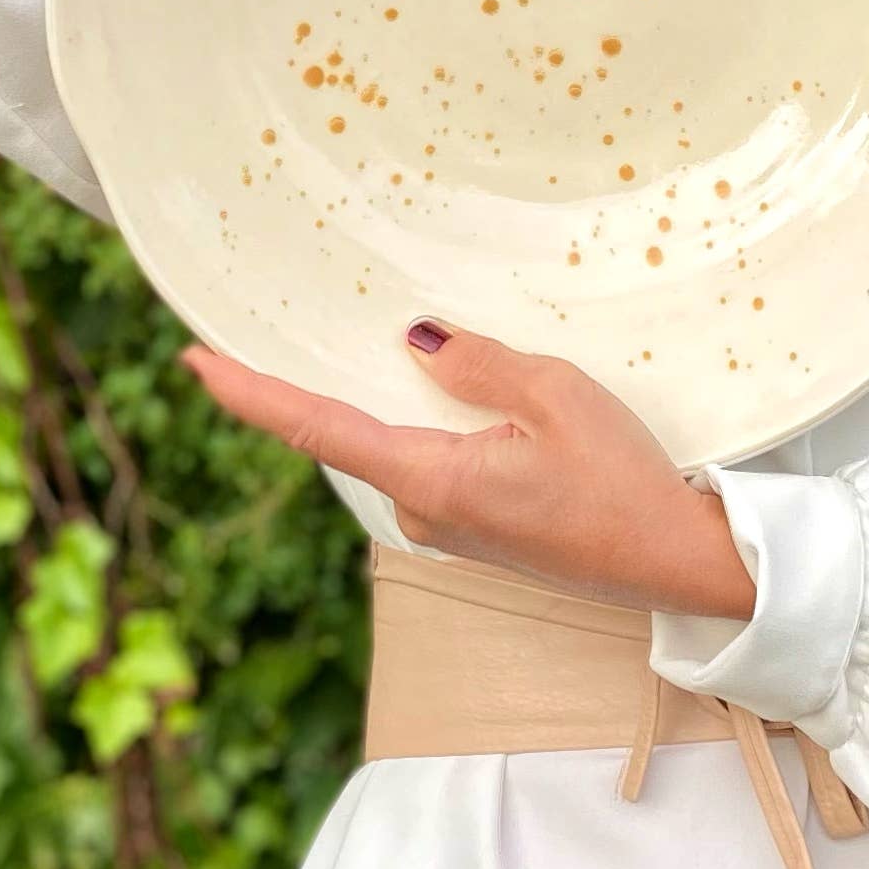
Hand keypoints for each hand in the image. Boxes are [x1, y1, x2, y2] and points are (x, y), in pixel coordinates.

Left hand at [179, 320, 756, 618]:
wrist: (674, 562)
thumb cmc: (621, 480)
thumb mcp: (556, 394)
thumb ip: (477, 363)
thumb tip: (415, 338)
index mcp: (431, 480)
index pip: (317, 428)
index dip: (250, 394)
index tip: (194, 362)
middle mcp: (422, 511)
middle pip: (350, 430)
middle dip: (323, 376)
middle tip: (282, 305)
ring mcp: (445, 525)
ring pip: (397, 442)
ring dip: (390, 395)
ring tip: (393, 331)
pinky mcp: (472, 527)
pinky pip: (426, 458)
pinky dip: (424, 419)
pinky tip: (446, 382)